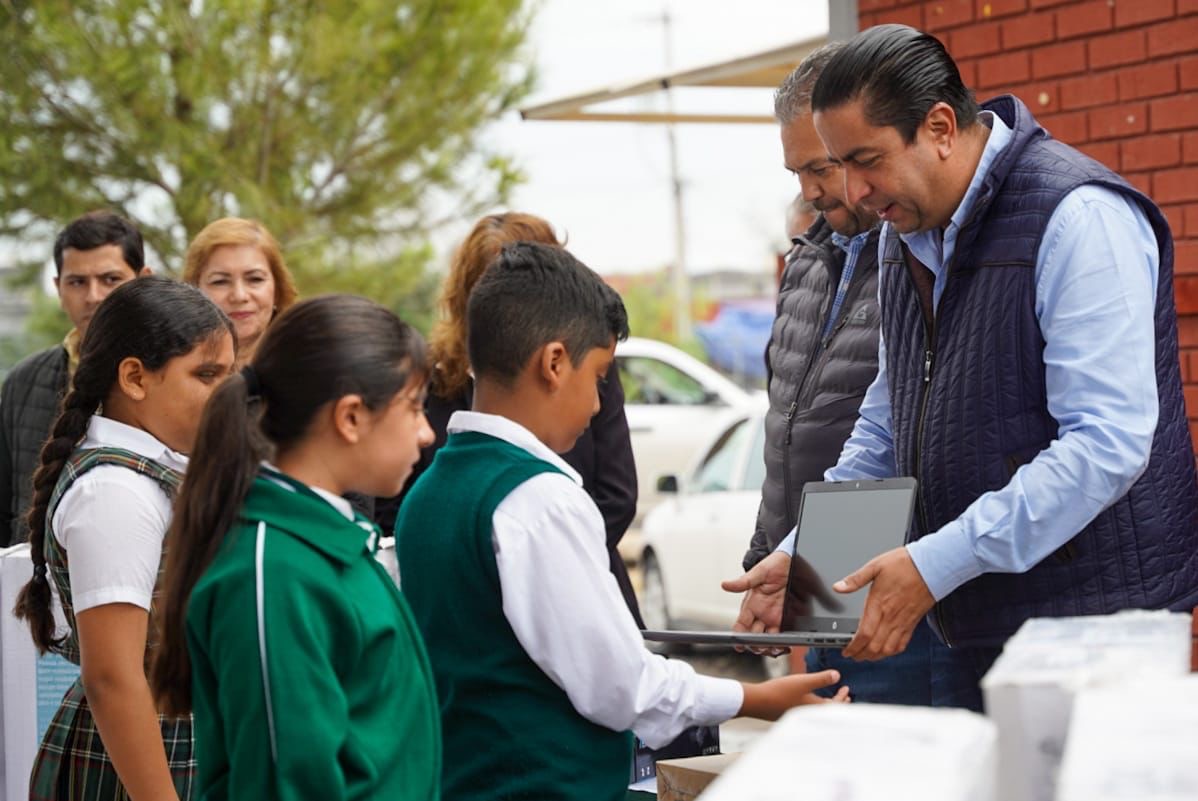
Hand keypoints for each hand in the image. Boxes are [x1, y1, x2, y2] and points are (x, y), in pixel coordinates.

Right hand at [722, 551, 789, 653]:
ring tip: (773, 649)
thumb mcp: (760, 572)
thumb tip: (725, 585)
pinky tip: (784, 646)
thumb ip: (743, 581)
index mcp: (751, 604)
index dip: (739, 637)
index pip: (741, 625)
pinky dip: (782, 642)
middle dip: (755, 645)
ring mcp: (774, 616)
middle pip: (754, 636)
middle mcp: (761, 612)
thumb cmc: (775, 564)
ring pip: (768, 638)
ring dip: (769, 647)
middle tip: (760, 649)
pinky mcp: (787, 617)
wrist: (794, 561)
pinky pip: (783, 634)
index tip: (739, 645)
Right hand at [738, 669, 850, 720]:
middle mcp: (808, 714)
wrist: (758, 702)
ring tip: (828, 697)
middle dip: (837, 702)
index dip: (843, 697)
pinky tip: (808, 698)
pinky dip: (814, 704)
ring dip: (826, 703)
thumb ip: (822, 678)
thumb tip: (837, 676)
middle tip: (843, 696)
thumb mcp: (804, 681)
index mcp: (815, 708)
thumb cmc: (779, 692)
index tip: (846, 689)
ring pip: (818, 710)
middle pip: (828, 710)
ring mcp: (798, 715)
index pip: (836, 705)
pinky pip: (808, 710)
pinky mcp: (790, 713)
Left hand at [836, 546, 933, 660]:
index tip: (846, 650)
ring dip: (875, 656)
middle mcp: (891, 616)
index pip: (864, 634)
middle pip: (875, 647)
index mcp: (879, 603)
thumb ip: (855, 579)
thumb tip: (838, 587)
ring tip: (865, 656)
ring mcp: (903, 621)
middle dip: (861, 655)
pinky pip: (902, 644)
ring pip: (888, 649)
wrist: (932, 566)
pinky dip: (892, 652)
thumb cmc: (905, 564)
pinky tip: (886, 651)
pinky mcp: (913, 622)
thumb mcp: (875, 566)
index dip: (854, 646)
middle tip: (852, 655)